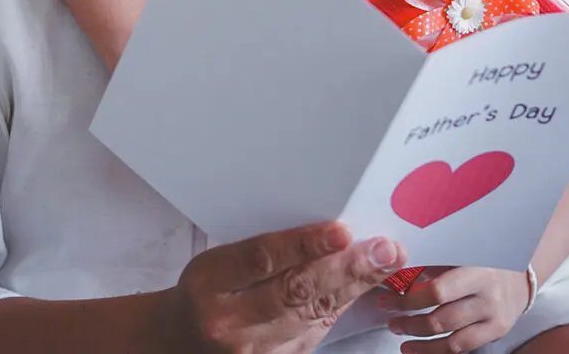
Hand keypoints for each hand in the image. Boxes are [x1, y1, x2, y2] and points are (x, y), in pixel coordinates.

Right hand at [160, 220, 407, 352]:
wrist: (183, 341)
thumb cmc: (207, 287)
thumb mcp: (219, 258)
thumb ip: (263, 249)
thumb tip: (324, 228)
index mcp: (210, 282)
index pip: (262, 259)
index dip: (303, 245)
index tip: (341, 231)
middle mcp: (229, 323)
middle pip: (294, 292)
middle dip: (345, 269)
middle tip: (383, 249)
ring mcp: (253, 352)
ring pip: (312, 316)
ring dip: (354, 288)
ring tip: (385, 263)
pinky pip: (314, 334)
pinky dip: (342, 308)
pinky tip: (366, 287)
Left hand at [384, 266, 528, 352]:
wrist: (520, 273)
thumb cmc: (482, 256)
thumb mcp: (461, 249)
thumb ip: (434, 259)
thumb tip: (396, 266)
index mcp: (475, 267)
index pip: (438, 289)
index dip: (409, 296)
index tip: (387, 293)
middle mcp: (487, 294)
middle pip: (441, 315)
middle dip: (408, 317)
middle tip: (388, 312)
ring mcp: (493, 316)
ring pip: (450, 337)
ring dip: (419, 338)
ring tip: (398, 332)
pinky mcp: (497, 331)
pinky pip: (462, 347)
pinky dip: (436, 350)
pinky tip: (418, 348)